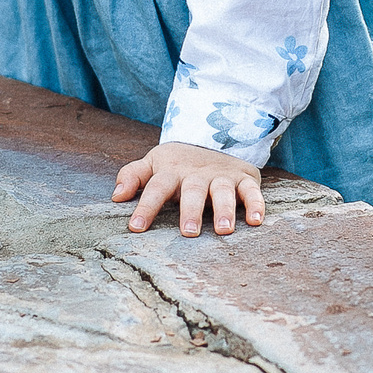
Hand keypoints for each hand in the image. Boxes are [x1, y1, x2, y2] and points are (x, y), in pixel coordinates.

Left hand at [113, 141, 265, 237]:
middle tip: (189, 233)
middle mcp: (197, 174)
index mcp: (171, 171)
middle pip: (192, 190)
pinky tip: (256, 220)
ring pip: (223, 191)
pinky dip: (256, 204)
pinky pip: (251, 191)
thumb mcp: (153, 163)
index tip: (136, 227)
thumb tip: (116, 196)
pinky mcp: (243, 179)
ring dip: (224, 209)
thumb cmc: (177, 163)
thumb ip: (132, 175)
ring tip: (224, 230)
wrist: (213, 139)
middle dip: (191, 210)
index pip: (156, 187)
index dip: (146, 206)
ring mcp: (221, 176)